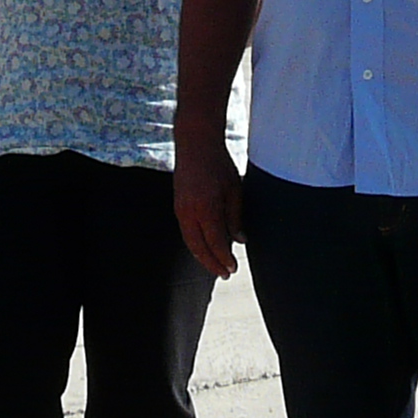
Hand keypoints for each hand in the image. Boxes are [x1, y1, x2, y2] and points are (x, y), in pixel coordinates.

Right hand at [174, 135, 242, 278]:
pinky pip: (186, 231)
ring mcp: (180, 209)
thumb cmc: (218, 163)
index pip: (216, 243)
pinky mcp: (177, 205)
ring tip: (216, 265)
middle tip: (225, 273)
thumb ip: (235, 217)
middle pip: (199, 248)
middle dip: (212, 263)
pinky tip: (206, 247)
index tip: (232, 268)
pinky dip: (196, 243)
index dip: (224, 258)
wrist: (195, 144)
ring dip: (202, 256)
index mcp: (206, 208)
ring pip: (190, 241)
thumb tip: (240, 240)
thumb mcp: (234, 190)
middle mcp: (189, 212)